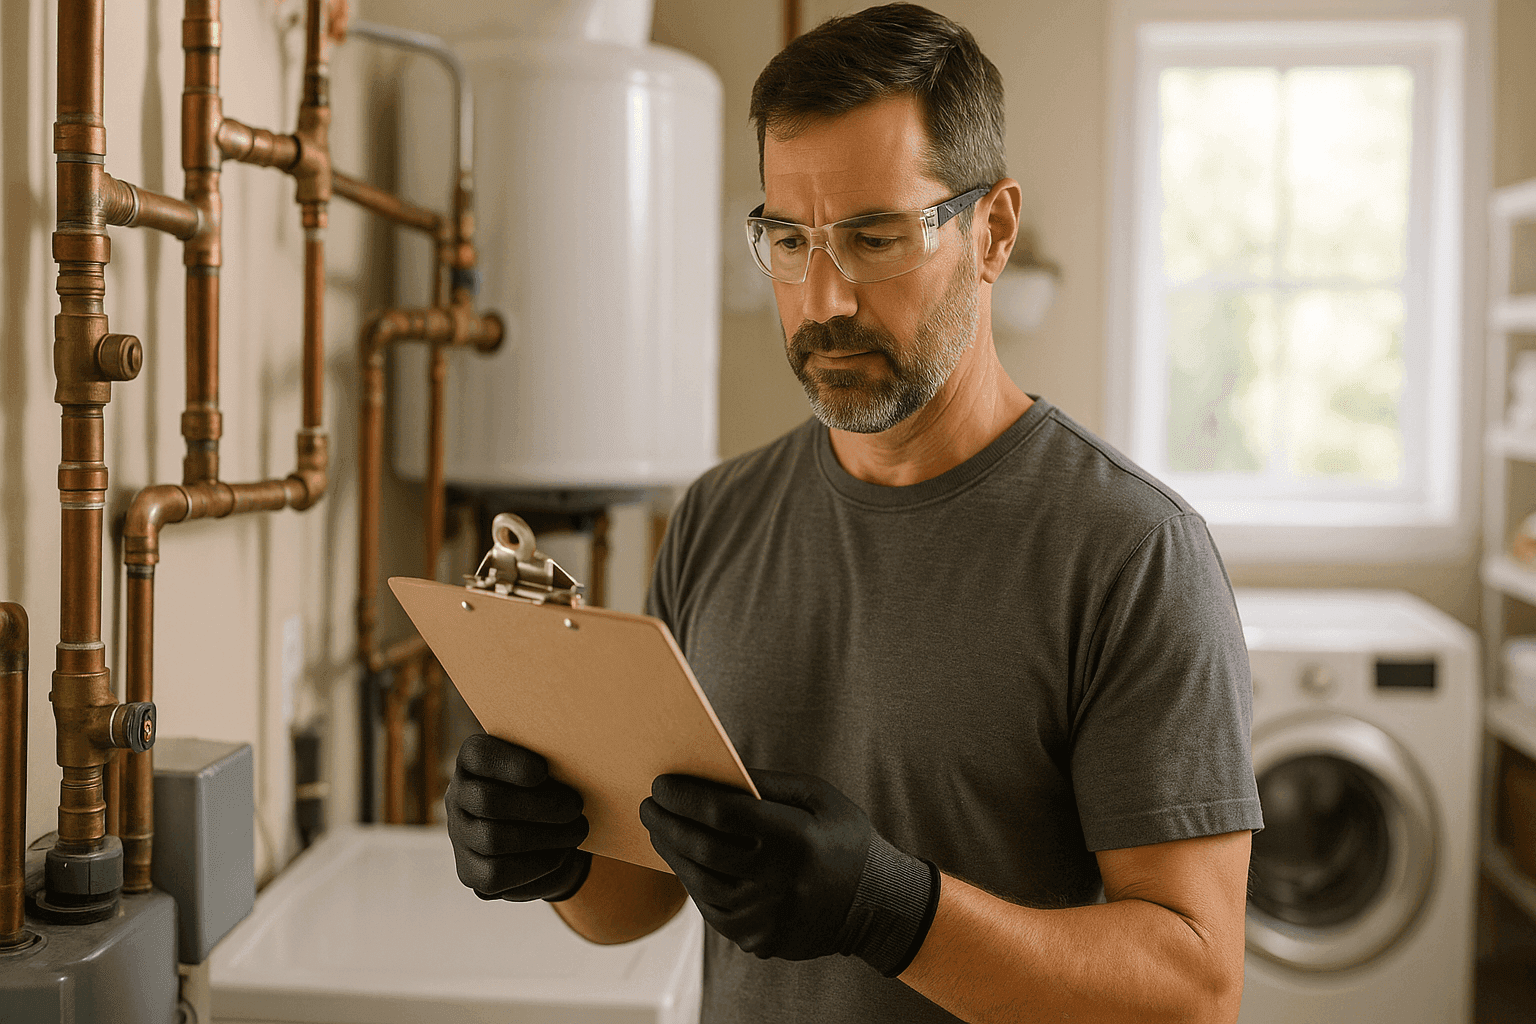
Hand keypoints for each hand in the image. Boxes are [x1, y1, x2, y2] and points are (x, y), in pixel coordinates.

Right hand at [445, 734, 591, 901]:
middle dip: (540, 806)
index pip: (477, 755)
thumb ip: (552, 760)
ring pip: (493, 839)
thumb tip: (575, 759)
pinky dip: (536, 864)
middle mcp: (458, 797)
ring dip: (545, 836)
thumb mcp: (550, 769)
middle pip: (488, 801)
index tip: (543, 770)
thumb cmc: (550, 791)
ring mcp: (460, 836)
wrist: (545, 838)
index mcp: (473, 762)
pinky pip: (497, 872)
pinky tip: (560, 853)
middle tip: (575, 807)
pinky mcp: (469, 872)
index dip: (510, 763)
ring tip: (577, 830)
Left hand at [639, 769, 938, 975]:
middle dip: (667, 823)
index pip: (723, 814)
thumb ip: (769, 784)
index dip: (686, 797)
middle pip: (702, 848)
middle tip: (648, 805)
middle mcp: (778, 881)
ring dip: (672, 853)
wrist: (877, 905)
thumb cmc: (845, 840)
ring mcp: (766, 916)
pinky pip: (711, 908)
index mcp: (796, 838)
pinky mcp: (758, 938)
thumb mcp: (820, 798)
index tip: (662, 784)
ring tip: (659, 831)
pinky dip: (692, 881)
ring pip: (700, 882)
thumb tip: (717, 774)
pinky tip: (684, 860)